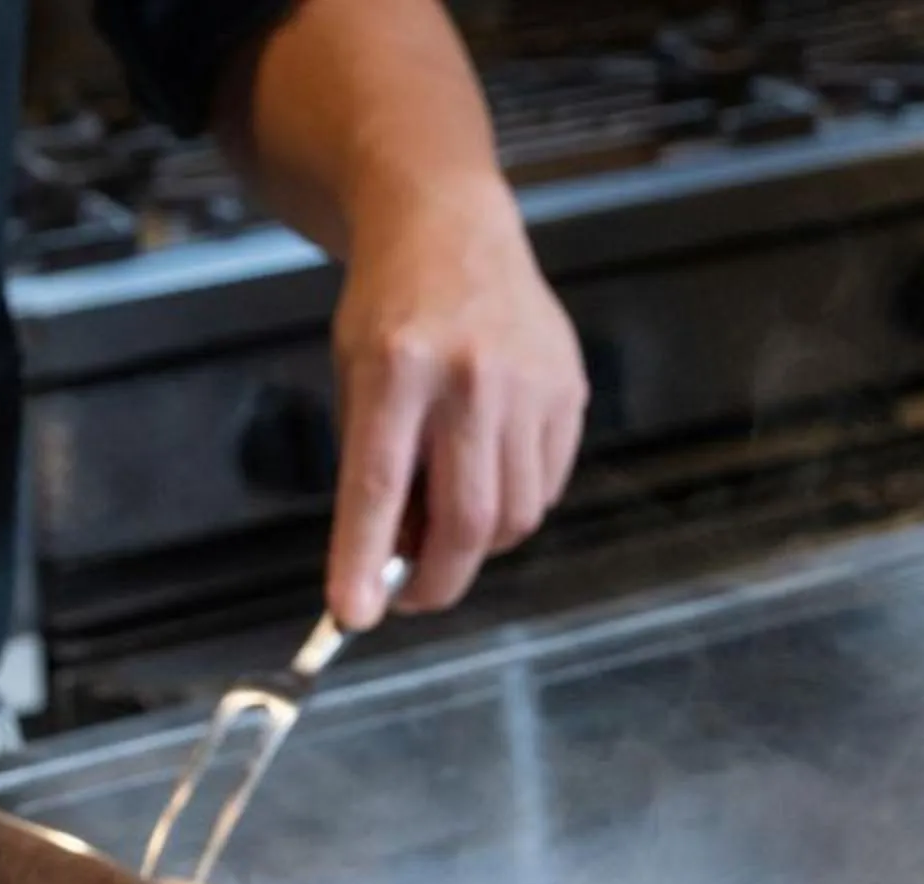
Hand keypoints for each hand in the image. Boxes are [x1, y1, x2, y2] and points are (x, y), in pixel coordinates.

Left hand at [327, 176, 585, 627]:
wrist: (452, 227)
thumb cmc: (392, 308)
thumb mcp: (355, 375)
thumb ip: (373, 467)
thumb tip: (395, 561)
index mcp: (397, 369)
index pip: (377, 487)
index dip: (365, 560)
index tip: (356, 615)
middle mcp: (470, 378)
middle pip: (467, 521)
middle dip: (438, 579)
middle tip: (411, 594)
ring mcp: (529, 385)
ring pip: (515, 516)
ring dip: (479, 544)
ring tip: (446, 519)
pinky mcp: (568, 391)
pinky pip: (546, 486)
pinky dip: (514, 505)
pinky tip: (487, 475)